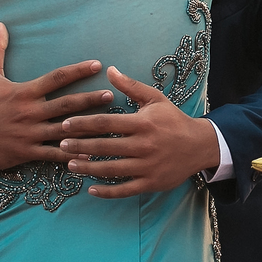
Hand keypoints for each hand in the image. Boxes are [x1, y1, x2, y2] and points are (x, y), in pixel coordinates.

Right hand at [0, 23, 113, 173]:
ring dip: (87, 127)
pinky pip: (52, 154)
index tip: (97, 65)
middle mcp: (29, 112)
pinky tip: (90, 154)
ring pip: (64, 130)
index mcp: (23, 92)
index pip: (56, 78)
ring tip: (109, 125)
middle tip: (111, 94)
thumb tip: (0, 24)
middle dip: (90, 99)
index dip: (78, 70)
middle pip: (66, 104)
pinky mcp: (26, 152)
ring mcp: (29, 133)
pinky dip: (71, 154)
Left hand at [60, 66, 219, 197]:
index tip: (66, 124)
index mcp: (143, 123)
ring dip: (88, 168)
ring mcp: (147, 166)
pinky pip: (125, 189)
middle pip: (104, 147)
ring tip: (70, 165)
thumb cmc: (174, 120)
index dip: (83, 124)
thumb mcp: (155, 99)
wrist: (200, 145)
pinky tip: (91, 189)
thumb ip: (130, 86)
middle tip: (61, 145)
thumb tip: (109, 70)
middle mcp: (144, 145)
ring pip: (111, 170)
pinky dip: (107, 191)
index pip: (106, 123)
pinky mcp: (151, 183)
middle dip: (80, 146)